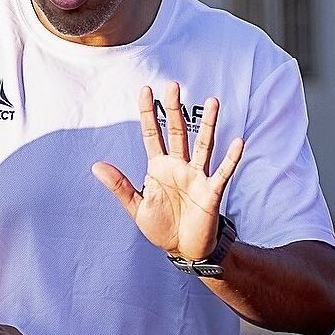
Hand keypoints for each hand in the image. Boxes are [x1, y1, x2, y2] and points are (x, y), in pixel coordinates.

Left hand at [92, 82, 243, 259]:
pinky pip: (223, 172)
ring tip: (214, 101)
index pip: (152, 134)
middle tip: (173, 85)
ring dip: (209, 124)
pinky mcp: (211, 191)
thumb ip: (119, 185)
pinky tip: (238, 141)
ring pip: (204, 145)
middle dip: (174, 109)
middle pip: (177, 132)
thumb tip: (96, 165)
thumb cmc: (161, 226)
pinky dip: (231, 158)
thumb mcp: (136, 206)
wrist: (183, 250)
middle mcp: (179, 166)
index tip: (145, 89)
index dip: (148, 113)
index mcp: (159, 167)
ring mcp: (197, 177)